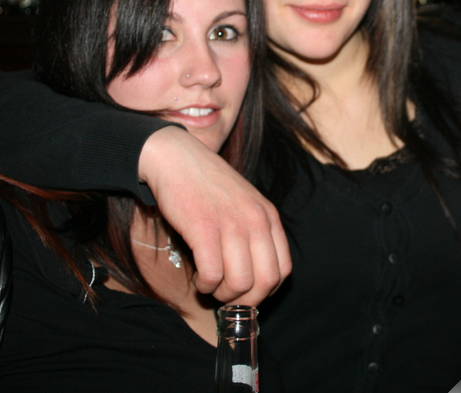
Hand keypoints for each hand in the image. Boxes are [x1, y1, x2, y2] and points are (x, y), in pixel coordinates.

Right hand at [139, 126, 291, 304]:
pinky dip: (205, 285)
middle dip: (246, 301)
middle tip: (227, 299)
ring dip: (223, 295)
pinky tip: (199, 279)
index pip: (283, 270)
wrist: (177, 158)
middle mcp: (256, 221)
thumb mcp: (244, 204)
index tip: (247, 296)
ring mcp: (231, 223)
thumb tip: (252, 280)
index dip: (265, 292)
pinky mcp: (204, 228)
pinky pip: (213, 274)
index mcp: (268, 217)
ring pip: (240, 283)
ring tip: (211, 286)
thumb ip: (254, 235)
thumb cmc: (207, 186)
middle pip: (265, 282)